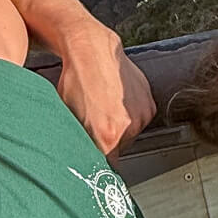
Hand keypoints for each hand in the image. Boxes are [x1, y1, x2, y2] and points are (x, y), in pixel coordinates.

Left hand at [57, 24, 155, 159]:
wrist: (91, 50)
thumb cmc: (75, 80)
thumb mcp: (68, 117)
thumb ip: (79, 141)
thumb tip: (80, 157)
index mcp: (106, 136)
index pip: (104, 166)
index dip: (97, 162)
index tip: (92, 159)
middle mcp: (128, 129)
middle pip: (118, 151)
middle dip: (106, 142)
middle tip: (94, 125)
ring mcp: (141, 116)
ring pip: (130, 135)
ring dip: (119, 129)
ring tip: (105, 109)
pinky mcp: (149, 105)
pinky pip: (139, 120)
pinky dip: (129, 115)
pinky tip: (116, 102)